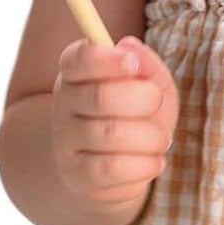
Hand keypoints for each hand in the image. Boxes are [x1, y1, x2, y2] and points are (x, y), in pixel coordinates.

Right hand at [50, 35, 179, 212]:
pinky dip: (145, 164)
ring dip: (151, 136)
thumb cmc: (135, 112)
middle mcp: (63, 105)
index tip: (133, 63)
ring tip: (160, 138)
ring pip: (111, 135)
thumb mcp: (147, 82)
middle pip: (100, 97)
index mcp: (75, 73)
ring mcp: (66, 143)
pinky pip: (113, 169)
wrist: (114, 163)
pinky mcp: (77, 176)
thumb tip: (130, 48)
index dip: (106, 59)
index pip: (78, 59)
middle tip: (156, 103)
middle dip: (144, 98)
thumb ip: (144, 62)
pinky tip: (154, 160)